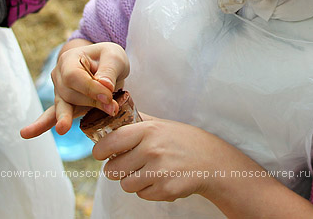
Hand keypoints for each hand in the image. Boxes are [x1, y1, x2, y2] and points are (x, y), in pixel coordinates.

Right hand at [20, 41, 128, 138]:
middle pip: (69, 94)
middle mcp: (59, 75)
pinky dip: (40, 125)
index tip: (109, 96)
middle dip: (90, 102)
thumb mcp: (115, 57)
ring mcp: (59, 92)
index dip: (90, 88)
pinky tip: (26, 133)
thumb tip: (105, 87)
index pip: (74, 76)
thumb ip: (109, 71)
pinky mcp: (64, 106)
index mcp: (69, 59)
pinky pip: (50, 116)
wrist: (107, 66)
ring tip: (63, 128)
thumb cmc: (109, 59)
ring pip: (63, 107)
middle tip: (113, 107)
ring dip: (69, 117)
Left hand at [95, 116, 240, 202]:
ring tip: (148, 172)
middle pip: (112, 170)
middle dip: (116, 169)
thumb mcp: (161, 124)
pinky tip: (161, 179)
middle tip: (126, 165)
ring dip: (133, 181)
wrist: (212, 161)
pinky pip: (142, 195)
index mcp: (148, 130)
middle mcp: (152, 149)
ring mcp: (159, 171)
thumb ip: (137, 122)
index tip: (101, 154)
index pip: (110, 142)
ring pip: (125, 185)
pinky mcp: (165, 189)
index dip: (100, 151)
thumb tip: (111, 116)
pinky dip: (148, 190)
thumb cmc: (183, 141)